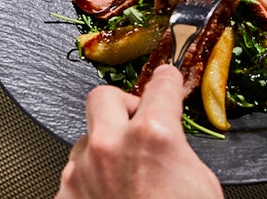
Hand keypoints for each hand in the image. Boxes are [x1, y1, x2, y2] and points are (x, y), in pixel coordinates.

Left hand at [55, 65, 221, 198]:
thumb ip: (177, 152)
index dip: (166, 81)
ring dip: (104, 149)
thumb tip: (170, 145)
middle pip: (104, 97)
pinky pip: (74, 176)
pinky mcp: (65, 198)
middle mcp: (110, 147)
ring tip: (126, 176)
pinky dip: (90, 183)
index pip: (159, 86)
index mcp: (152, 137)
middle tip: (137, 121)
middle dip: (122, 105)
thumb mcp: (201, 185)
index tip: (166, 80)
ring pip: (86, 139)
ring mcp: (81, 173)